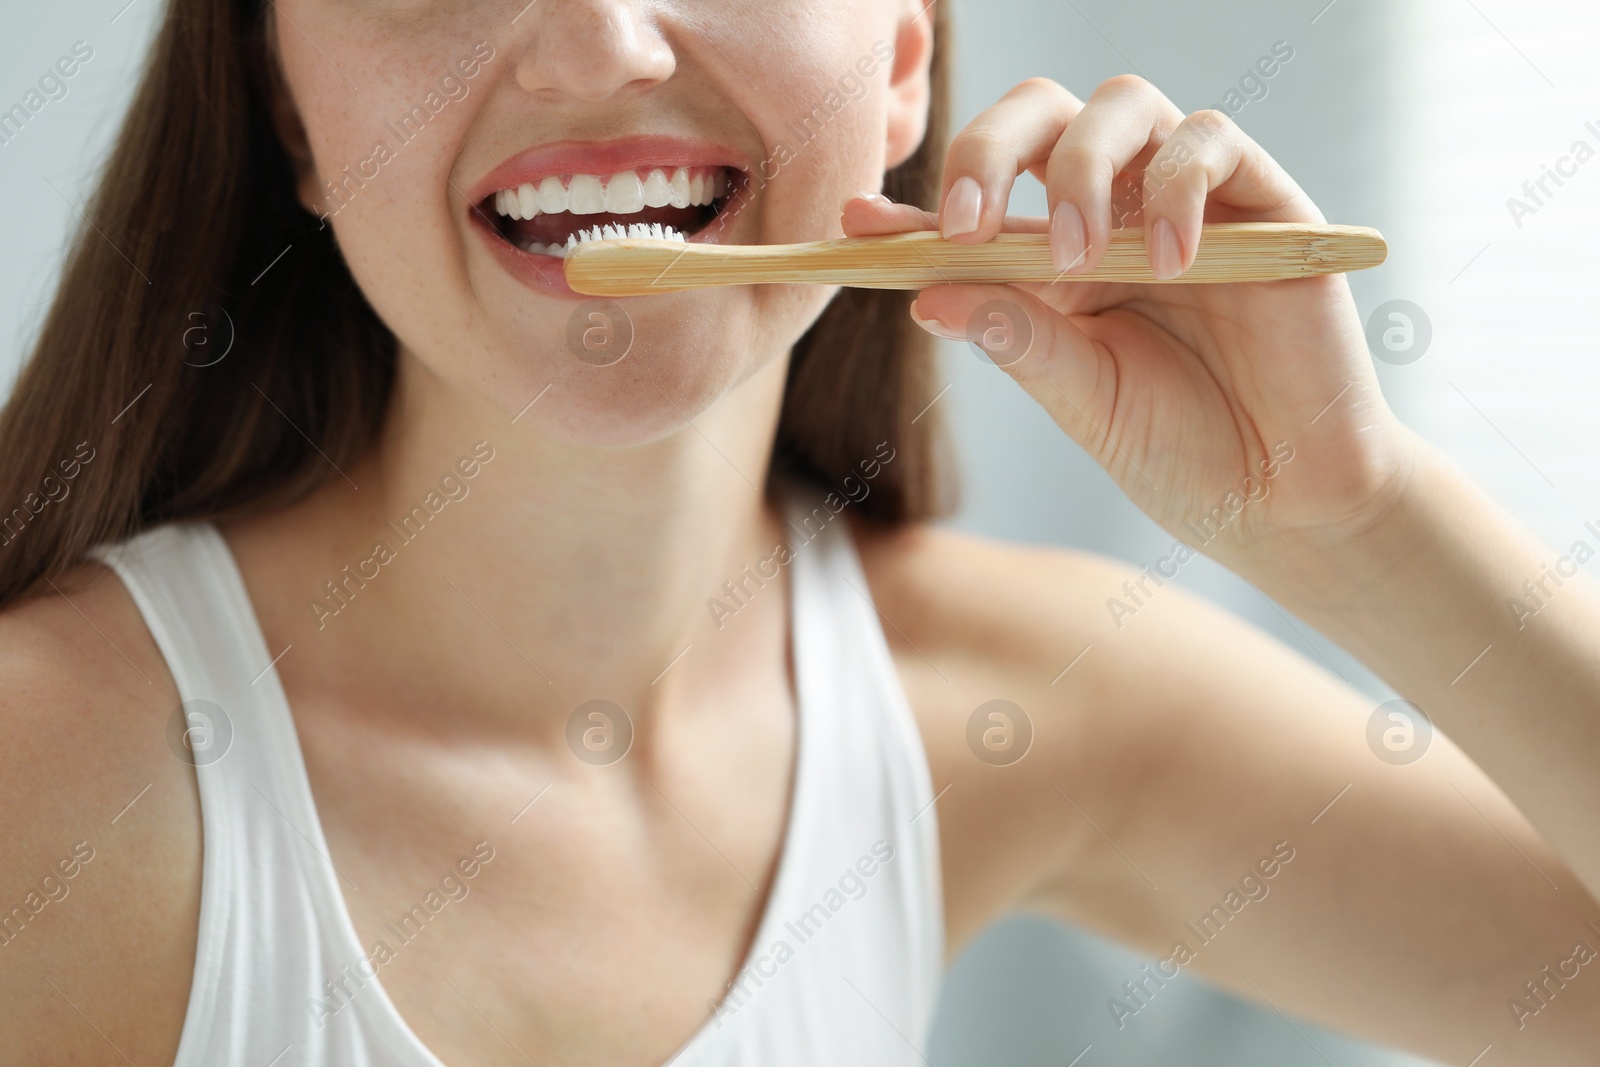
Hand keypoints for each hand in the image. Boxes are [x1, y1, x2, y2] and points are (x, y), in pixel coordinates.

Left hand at [843, 75, 1417, 571]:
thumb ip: (1015, 337)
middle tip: (966, 225)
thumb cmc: (1179, 452)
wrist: (1283, 500)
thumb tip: (924, 294)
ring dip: (1081, 171)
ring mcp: (1188, 202)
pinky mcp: (1264, 204)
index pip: (977, 206)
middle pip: (1042, 115)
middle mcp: (1116, 215)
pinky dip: (1180, 187)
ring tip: (1077, 261)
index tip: (852, 223)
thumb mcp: (1079, 399)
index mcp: (1056, 261)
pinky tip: (1170, 263)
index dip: (912, 207)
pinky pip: (1213, 142)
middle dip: (988, 151)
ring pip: (1123, 106)